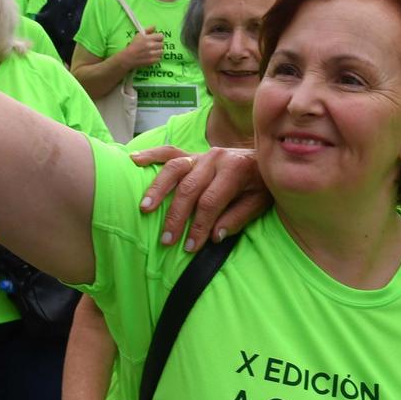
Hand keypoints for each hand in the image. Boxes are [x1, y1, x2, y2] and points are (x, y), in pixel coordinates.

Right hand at [119, 29, 165, 70]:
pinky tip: (151, 57)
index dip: (158, 38)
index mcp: (148, 38)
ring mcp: (152, 54)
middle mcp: (151, 45)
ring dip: (158, 51)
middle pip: (162, 44)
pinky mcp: (152, 61)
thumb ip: (148, 30)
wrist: (128, 57)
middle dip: (158, 44)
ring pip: (161, 51)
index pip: (161, 36)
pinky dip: (156, 58)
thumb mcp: (139, 35)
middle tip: (153, 46)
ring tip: (152, 52)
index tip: (155, 39)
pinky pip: (159, 58)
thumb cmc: (134, 45)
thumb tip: (154, 26)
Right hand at [133, 146, 268, 248]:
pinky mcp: (193, 153)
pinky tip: (134, 160)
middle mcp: (216, 158)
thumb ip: (238, 217)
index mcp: (235, 169)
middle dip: (176, 216)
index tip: (190, 247)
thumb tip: (215, 236)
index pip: (211, 202)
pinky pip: (169, 152)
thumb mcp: (260, 202)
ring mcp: (202, 153)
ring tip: (145, 209)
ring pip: (174, 169)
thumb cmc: (263, 184)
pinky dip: (151, 155)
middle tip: (166, 240)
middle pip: (189, 188)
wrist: (266, 159)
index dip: (199, 226)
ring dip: (158, 189)